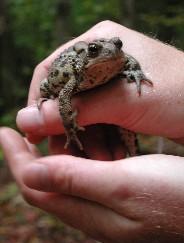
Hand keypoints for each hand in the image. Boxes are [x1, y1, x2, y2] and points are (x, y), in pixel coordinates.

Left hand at [1, 127, 183, 242]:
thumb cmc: (172, 196)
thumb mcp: (122, 185)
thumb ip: (74, 181)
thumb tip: (28, 173)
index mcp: (87, 211)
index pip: (34, 186)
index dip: (15, 159)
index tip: (3, 132)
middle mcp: (91, 209)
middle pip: (48, 180)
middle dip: (33, 151)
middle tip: (31, 122)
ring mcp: (106, 201)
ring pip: (69, 174)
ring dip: (58, 149)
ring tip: (56, 124)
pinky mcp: (120, 192)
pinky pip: (89, 171)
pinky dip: (81, 152)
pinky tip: (87, 137)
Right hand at [16, 21, 183, 154]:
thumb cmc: (179, 94)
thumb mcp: (123, 102)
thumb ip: (76, 109)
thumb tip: (28, 119)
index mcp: (98, 45)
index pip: (52, 70)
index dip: (39, 102)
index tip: (34, 132)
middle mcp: (100, 61)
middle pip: (66, 95)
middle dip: (67, 128)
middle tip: (69, 155)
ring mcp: (110, 82)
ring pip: (82, 113)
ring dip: (87, 139)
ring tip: (100, 160)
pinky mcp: (119, 101)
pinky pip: (99, 121)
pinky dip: (101, 139)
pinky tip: (111, 154)